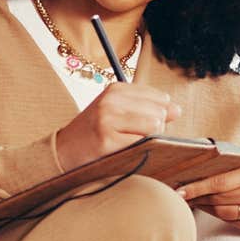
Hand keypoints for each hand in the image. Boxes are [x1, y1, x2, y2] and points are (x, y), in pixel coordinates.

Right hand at [54, 84, 182, 170]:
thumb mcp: (116, 111)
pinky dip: (140, 150)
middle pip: (159, 113)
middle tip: (134, 137)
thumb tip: (177, 110)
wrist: (62, 151)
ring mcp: (108, 120)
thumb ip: (147, 108)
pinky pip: (142, 143)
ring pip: (154, 127)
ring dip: (149, 140)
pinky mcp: (108, 140)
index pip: (159, 98)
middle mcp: (111, 101)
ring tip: (130, 143)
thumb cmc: (93, 133)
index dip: (159, 114)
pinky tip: (125, 151)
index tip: (144, 124)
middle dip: (156, 129)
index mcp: (115, 89)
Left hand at [175, 161, 239, 237]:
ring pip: (223, 212)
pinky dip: (220, 216)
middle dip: (197, 197)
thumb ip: (237, 164)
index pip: (220, 181)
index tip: (179, 189)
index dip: (197, 187)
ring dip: (205, 207)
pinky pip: (232, 223)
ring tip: (193, 201)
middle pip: (218, 198)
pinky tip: (212, 210)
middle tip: (179, 194)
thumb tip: (203, 161)